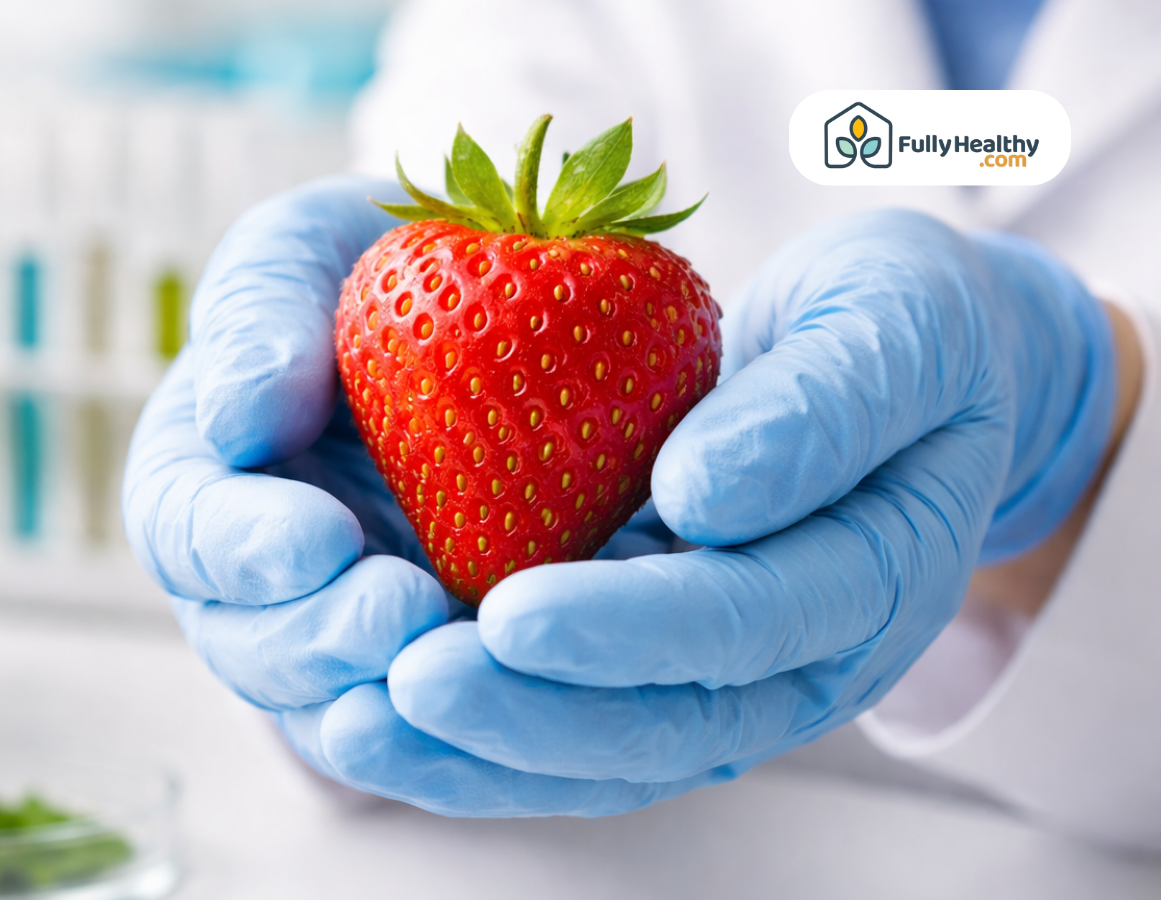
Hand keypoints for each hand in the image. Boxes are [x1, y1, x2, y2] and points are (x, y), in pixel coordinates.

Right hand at [123, 176, 724, 811]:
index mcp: (199, 482)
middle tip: (402, 615)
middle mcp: (254, 583)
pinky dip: (474, 731)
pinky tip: (527, 699)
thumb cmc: (376, 263)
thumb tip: (240, 422)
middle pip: (254, 651)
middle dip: (321, 644)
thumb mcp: (308, 250)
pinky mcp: (436, 669)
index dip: (244, 549)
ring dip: (394, 708)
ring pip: (341, 717)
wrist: (492, 309)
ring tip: (463, 662)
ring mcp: (340, 639)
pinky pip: (440, 735)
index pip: (187, 532)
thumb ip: (259, 314)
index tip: (318, 538)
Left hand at [374, 209, 1117, 810]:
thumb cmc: (900, 324)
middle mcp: (796, 665)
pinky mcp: (650, 672)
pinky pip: (560, 722)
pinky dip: (468, 732)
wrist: (899, 368)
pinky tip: (369, 710)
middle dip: (527, 714)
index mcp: (871, 581)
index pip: (742, 622)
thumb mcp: (891, 320)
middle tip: (406, 684)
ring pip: (595, 755)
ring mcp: (722, 684)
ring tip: (356, 722)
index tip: (510, 611)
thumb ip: (819, 407)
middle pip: (659, 723)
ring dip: (477, 750)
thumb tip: (702, 497)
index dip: (628, 627)